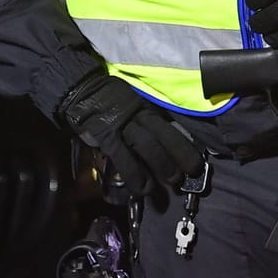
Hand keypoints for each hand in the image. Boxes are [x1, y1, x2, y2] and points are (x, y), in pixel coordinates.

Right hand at [56, 75, 205, 195]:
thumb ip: (147, 118)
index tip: (196, 160)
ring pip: (148, 145)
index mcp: (147, 106)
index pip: (170, 125)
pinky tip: (142, 188)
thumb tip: (169, 137)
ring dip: (161, 165)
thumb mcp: (134, 102)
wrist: (82, 89)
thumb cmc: (109, 98)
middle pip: (164, 135)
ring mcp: (123, 124)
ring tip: (171, 182)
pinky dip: (134, 174)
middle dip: (179, 156)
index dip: (184, 143)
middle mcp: (139, 114)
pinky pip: (123, 156)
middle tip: (187, 174)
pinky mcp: (107, 135)